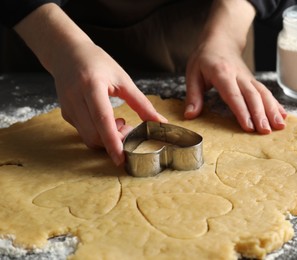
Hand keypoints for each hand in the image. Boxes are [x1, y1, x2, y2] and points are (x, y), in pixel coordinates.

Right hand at [52, 42, 166, 164]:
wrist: (66, 53)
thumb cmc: (97, 62)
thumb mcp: (123, 79)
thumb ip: (141, 103)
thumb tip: (160, 122)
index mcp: (91, 86)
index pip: (102, 119)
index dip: (113, 141)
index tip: (122, 159)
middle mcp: (75, 99)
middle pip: (94, 134)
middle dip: (115, 141)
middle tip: (130, 129)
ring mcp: (68, 108)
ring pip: (88, 138)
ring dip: (107, 139)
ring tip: (120, 122)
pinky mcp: (66, 114)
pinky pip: (84, 133)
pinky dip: (99, 133)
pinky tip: (107, 120)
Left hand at [184, 35, 285, 133]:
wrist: (221, 41)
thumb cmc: (205, 58)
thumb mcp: (192, 73)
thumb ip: (193, 95)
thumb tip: (190, 115)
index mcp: (222, 73)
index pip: (233, 95)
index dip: (241, 111)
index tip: (248, 126)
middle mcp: (239, 75)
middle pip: (252, 96)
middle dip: (260, 114)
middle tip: (265, 131)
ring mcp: (248, 78)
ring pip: (263, 94)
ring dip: (272, 110)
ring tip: (279, 126)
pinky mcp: (253, 81)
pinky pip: (266, 92)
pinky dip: (276, 104)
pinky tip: (283, 116)